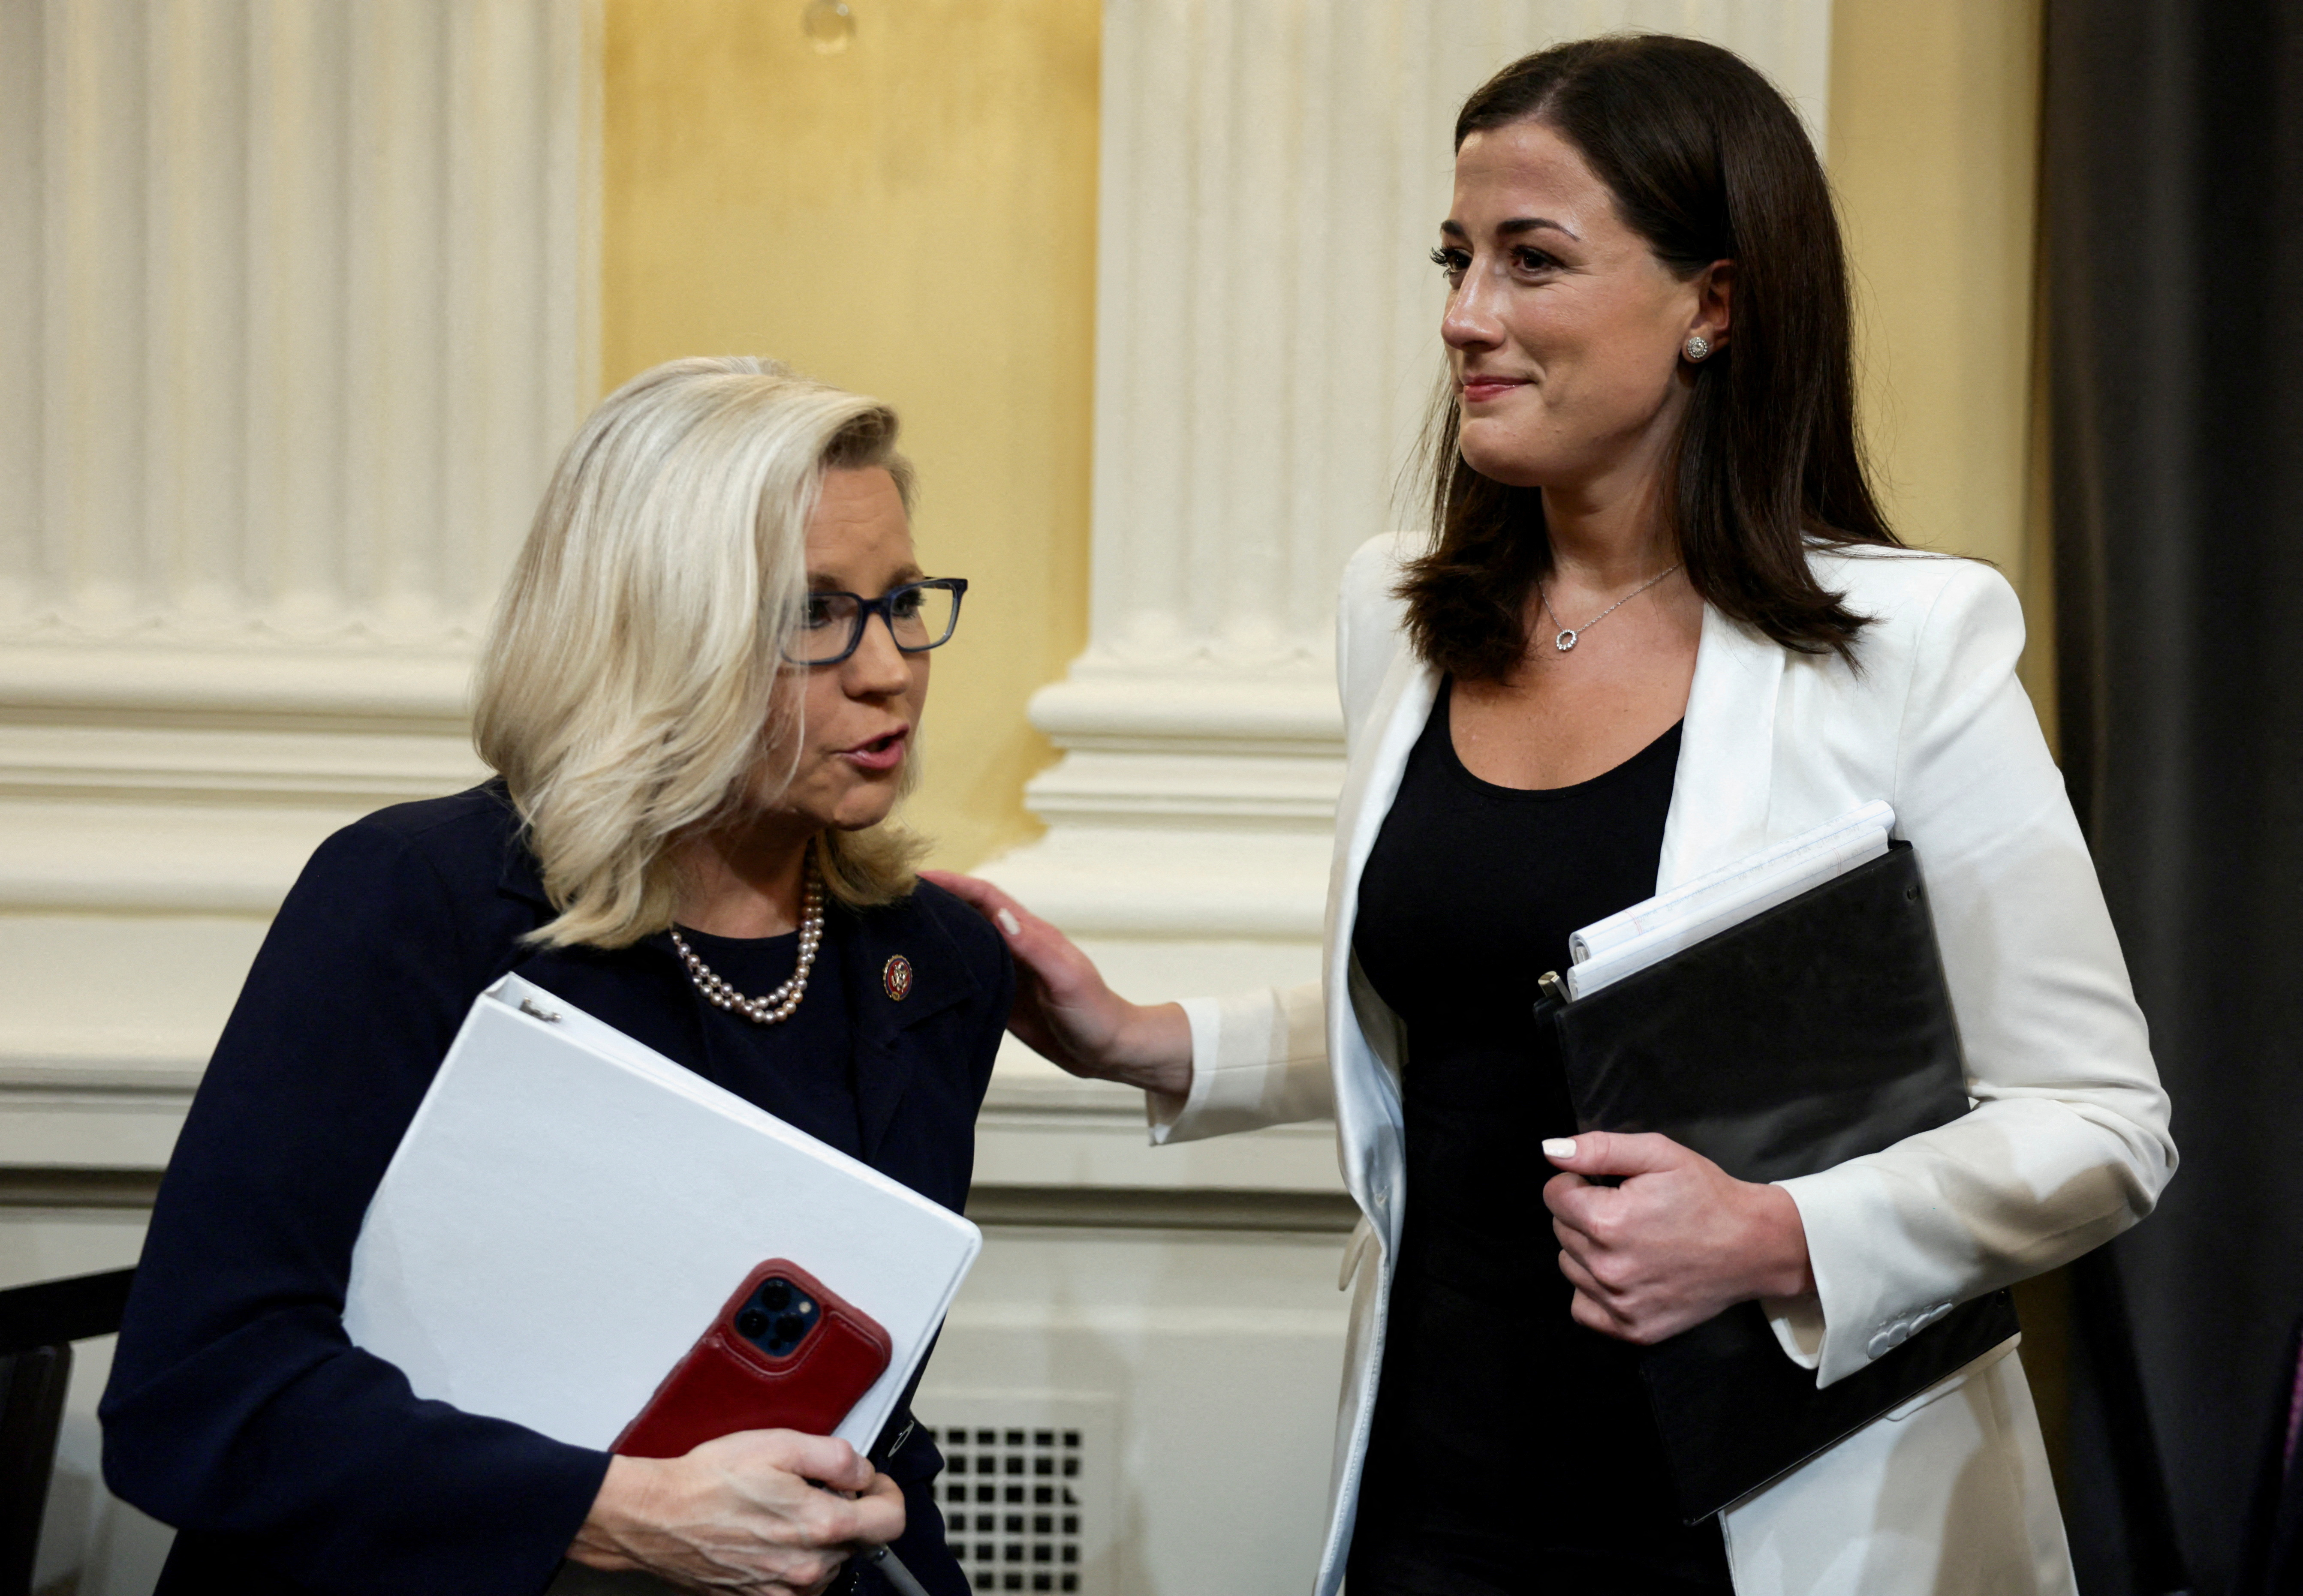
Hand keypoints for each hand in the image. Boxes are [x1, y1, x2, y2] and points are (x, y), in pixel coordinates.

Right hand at [568, 1430, 903, 1594]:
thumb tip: (864, 1474)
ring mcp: (784, 1589)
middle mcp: (808, 1566)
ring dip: (821, 1537)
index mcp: (821, 1525)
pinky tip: (769, 1534)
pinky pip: (799, 1581)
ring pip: (829, 1562)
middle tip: (813, 1487)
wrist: (656, 1518)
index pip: (890, 1521)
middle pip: (859, 1541)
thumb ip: (836, 1458)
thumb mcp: (781, 1444)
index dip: (887, 1495)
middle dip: (847, 1512)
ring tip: (784, 1509)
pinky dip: (796, 1558)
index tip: (873, 1484)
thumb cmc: (710, 1480)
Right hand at [919, 870, 1191, 1096]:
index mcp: (1030, 934)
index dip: (953, 883)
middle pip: (968, 915)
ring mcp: (1007, 973)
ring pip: (964, 944)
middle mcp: (1014, 948)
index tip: (917, 877)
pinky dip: (945, 972)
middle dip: (935, 902)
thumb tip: (1000, 914)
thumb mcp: (1066, 978)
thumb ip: (1034, 947)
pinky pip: (968, 978)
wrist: (1109, 1051)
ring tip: (896, 932)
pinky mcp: (1001, 999)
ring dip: (936, 935)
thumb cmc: (1095, 1013)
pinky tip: (921, 977)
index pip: (985, 897)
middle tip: (893, 901)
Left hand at [1541, 1132, 1814, 1344]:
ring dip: (1588, 1251)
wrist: (1754, 1245)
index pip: (1554, 1195)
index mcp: (1608, 1221)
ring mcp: (1620, 1304)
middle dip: (1584, 1215)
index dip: (1578, 1183)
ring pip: (1569, 1266)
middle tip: (1628, 1212)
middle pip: (1560, 1231)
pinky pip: (1582, 1308)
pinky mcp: (1633, 1330)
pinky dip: (1594, 1291)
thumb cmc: (1706, 1195)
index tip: (1609, 1186)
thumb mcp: (1658, 1154)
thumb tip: (1549, 1151)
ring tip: (1632, 1241)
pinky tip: (1625, 1273)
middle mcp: (1608, 1268)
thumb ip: (1598, 1149)